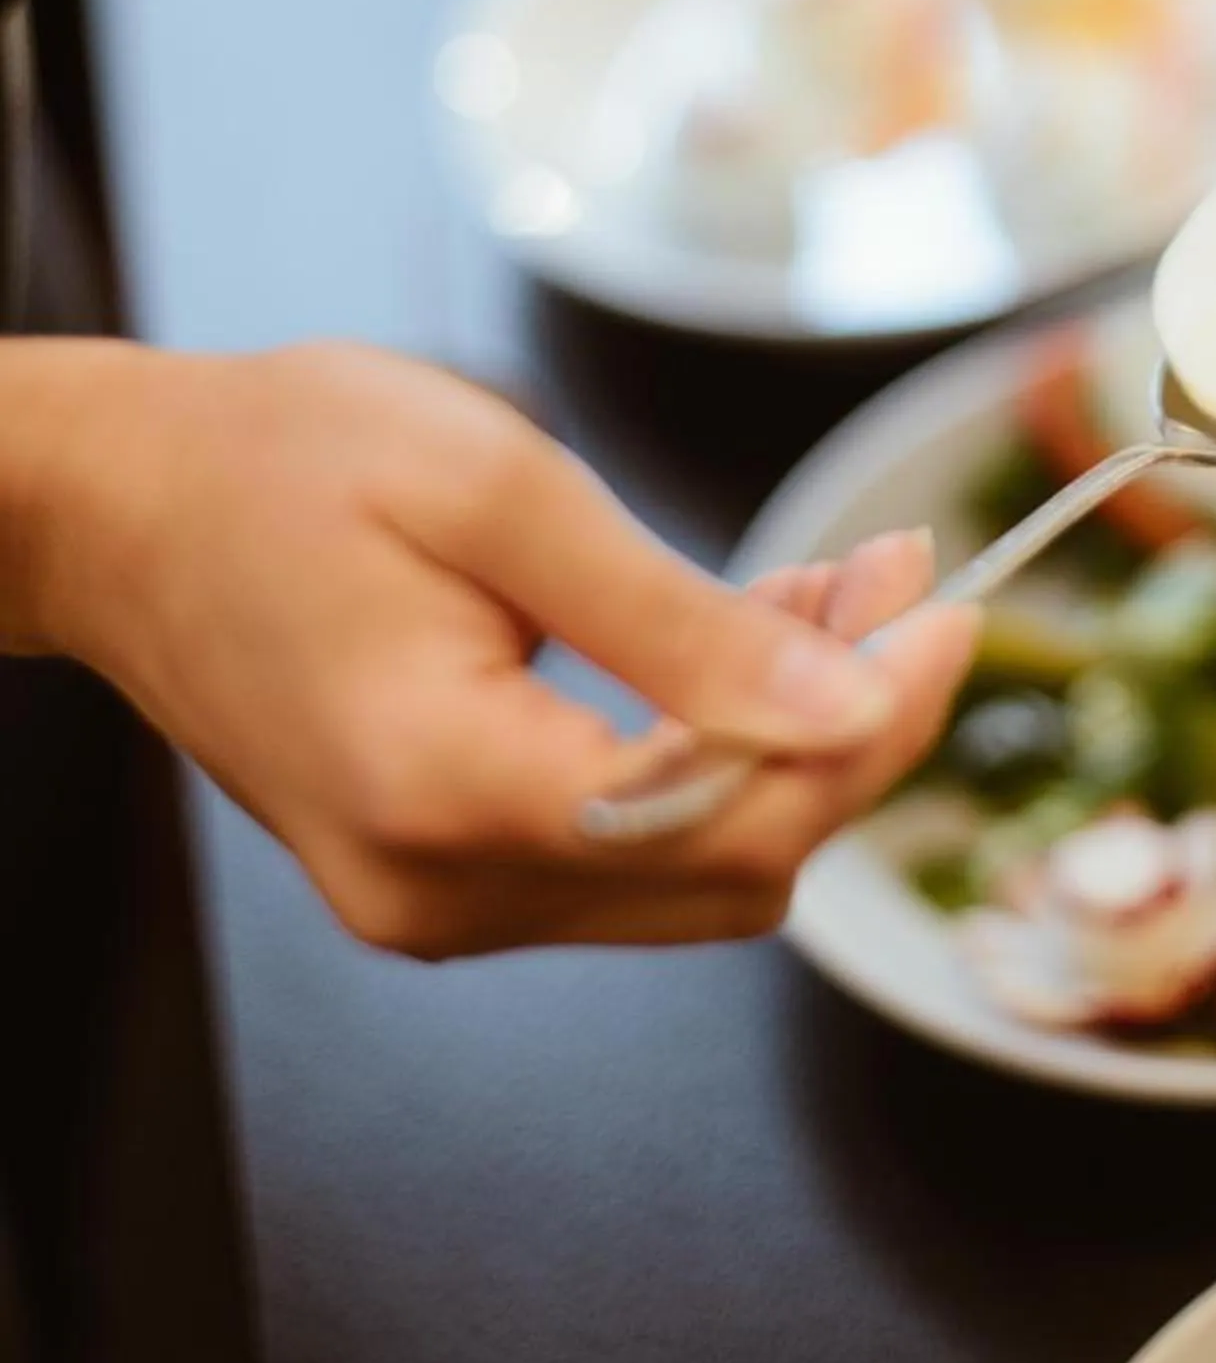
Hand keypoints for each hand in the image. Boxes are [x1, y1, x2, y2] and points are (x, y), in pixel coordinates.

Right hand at [0, 339, 972, 958]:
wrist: (116, 509)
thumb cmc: (281, 459)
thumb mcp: (497, 489)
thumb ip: (680, 618)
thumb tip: (851, 703)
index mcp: (449, 788)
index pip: (739, 818)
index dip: (874, 725)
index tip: (951, 608)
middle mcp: (442, 890)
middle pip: (736, 867)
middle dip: (849, 729)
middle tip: (901, 576)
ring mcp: (432, 902)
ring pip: (692, 872)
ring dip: (788, 742)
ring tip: (834, 593)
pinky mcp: (434, 878)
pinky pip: (622, 854)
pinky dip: (707, 759)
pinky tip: (739, 648)